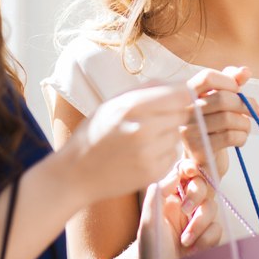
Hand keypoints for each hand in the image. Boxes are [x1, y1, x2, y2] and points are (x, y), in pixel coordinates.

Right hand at [61, 84, 190, 201]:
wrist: (76, 174)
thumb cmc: (95, 134)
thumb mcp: (112, 102)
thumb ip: (147, 89)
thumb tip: (179, 84)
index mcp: (131, 106)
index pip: (179, 95)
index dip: (182, 94)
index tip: (178, 96)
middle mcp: (143, 129)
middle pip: (182, 114)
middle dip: (173, 114)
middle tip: (153, 119)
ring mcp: (149, 153)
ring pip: (178, 134)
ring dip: (168, 134)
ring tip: (144, 138)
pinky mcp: (153, 172)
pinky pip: (173, 155)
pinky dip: (163, 152)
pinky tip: (143, 153)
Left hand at [137, 161, 223, 258]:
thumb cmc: (150, 247)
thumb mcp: (149, 219)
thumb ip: (157, 193)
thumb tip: (174, 174)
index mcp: (171, 197)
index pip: (185, 175)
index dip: (191, 169)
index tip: (191, 171)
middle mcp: (186, 206)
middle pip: (203, 187)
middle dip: (197, 197)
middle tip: (186, 210)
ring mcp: (198, 220)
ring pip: (212, 208)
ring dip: (199, 225)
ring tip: (185, 242)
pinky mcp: (208, 235)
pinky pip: (217, 228)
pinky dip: (206, 239)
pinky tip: (193, 250)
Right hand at [181, 67, 258, 176]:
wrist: (203, 157)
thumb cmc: (214, 124)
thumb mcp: (221, 100)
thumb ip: (232, 81)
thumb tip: (246, 71)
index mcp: (188, 94)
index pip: (208, 77)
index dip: (229, 81)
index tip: (239, 90)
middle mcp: (184, 110)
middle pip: (223, 98)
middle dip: (245, 105)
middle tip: (255, 111)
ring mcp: (189, 130)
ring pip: (229, 119)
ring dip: (246, 124)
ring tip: (245, 128)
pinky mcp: (198, 148)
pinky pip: (230, 137)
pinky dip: (242, 137)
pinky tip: (240, 139)